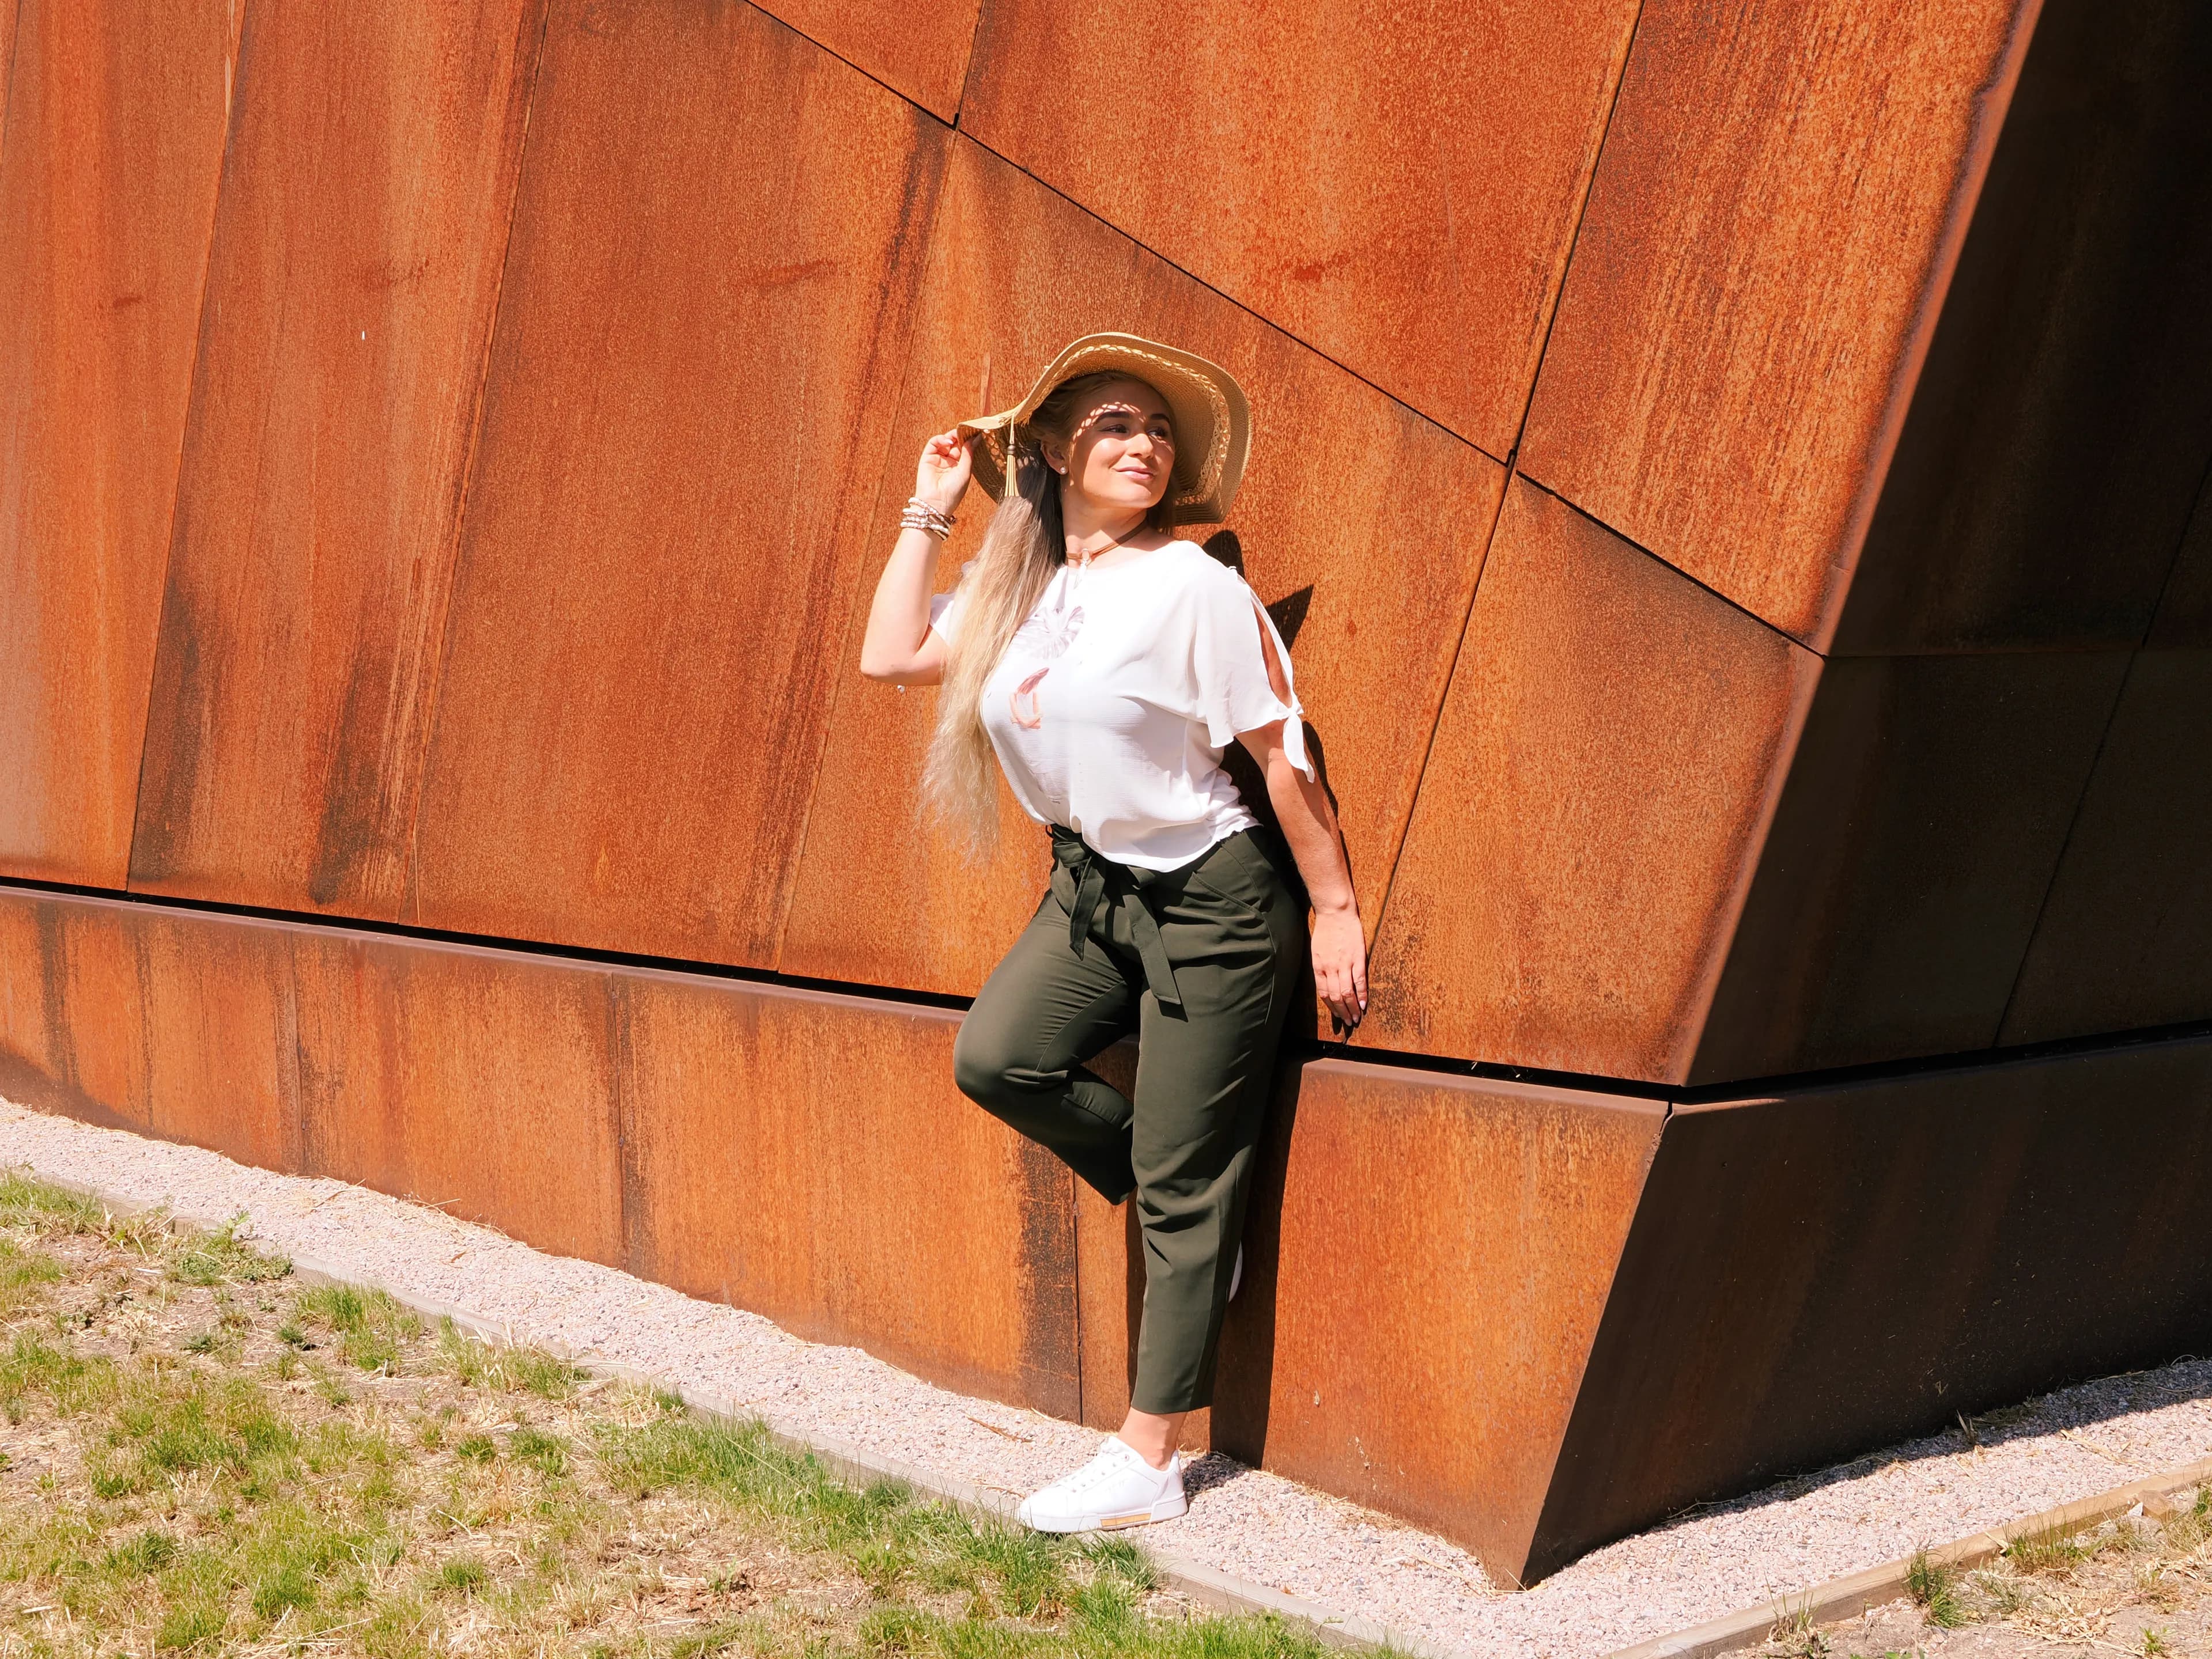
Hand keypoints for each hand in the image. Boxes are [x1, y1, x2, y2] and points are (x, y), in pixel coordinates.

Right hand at [915, 427, 973, 514]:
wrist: (937, 503)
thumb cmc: (953, 492)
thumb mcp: (965, 471)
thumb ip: (968, 453)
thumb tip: (976, 437)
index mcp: (959, 466)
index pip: (965, 448)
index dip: (970, 440)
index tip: (977, 432)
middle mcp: (948, 461)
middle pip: (955, 443)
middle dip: (961, 436)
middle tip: (968, 430)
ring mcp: (938, 459)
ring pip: (945, 441)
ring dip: (952, 436)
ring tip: (957, 435)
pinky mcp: (927, 457)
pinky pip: (933, 443)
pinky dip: (941, 439)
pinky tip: (948, 441)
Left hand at [1311, 906, 1367, 1032]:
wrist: (1335, 912)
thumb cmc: (1326, 930)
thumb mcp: (1317, 951)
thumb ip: (1321, 968)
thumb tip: (1326, 984)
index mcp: (1318, 967)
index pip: (1324, 993)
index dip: (1331, 1007)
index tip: (1337, 1016)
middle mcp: (1330, 968)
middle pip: (1336, 997)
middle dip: (1342, 1012)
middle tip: (1348, 1022)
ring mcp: (1344, 964)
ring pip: (1347, 993)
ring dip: (1351, 1008)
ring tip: (1356, 1018)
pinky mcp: (1358, 958)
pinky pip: (1359, 981)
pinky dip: (1361, 995)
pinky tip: (1363, 1004)